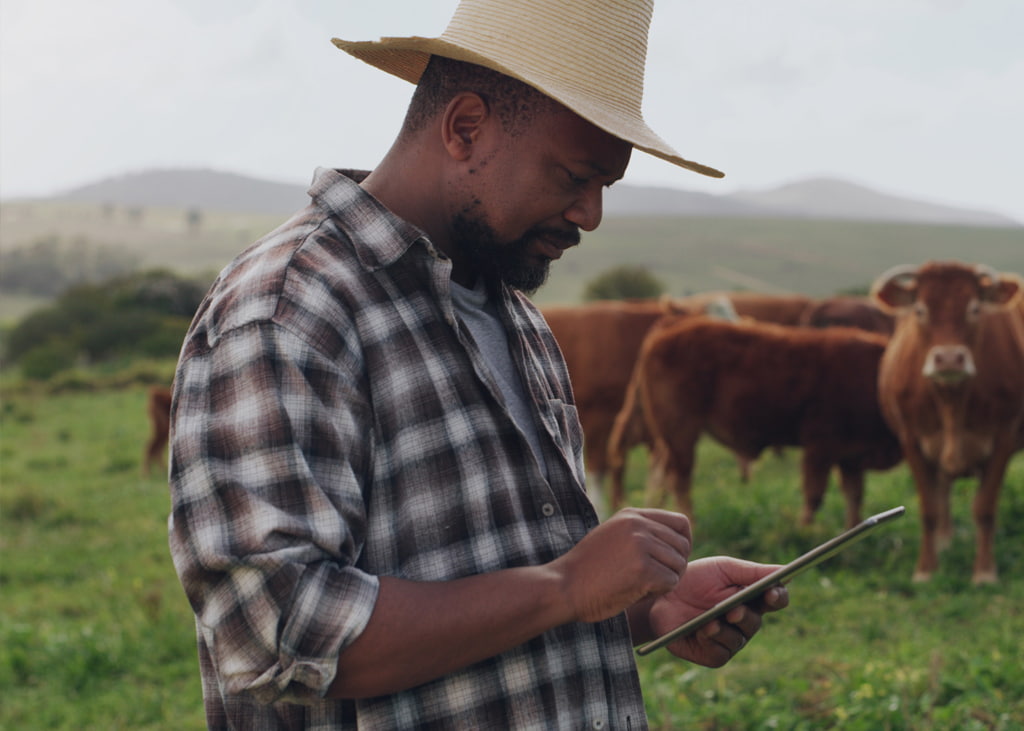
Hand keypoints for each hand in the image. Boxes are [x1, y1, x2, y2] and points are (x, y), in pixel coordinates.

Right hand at [549, 508, 691, 623]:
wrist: (563, 587)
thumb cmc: (586, 570)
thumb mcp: (612, 537)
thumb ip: (640, 533)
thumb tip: (678, 542)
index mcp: (632, 515)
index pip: (681, 523)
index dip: (682, 544)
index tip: (670, 560)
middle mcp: (638, 525)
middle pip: (683, 545)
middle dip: (674, 566)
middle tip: (654, 580)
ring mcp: (641, 545)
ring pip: (679, 565)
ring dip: (665, 581)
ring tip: (641, 586)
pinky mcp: (643, 568)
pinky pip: (671, 582)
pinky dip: (658, 593)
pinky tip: (637, 593)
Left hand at [643, 556, 788, 666]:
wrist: (661, 596)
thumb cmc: (694, 579)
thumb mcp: (723, 569)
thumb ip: (752, 572)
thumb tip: (785, 571)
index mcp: (751, 598)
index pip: (775, 600)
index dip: (777, 597)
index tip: (772, 592)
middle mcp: (744, 621)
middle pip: (756, 622)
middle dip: (745, 616)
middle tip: (734, 610)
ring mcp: (729, 639)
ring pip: (738, 640)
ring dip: (725, 630)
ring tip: (711, 622)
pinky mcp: (712, 654)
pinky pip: (720, 653)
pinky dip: (711, 642)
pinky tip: (701, 631)